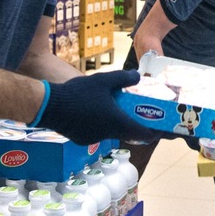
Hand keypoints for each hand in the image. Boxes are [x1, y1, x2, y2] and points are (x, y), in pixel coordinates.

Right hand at [35, 70, 167, 145]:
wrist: (49, 106)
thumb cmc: (78, 94)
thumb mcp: (103, 80)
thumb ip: (123, 78)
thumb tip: (138, 76)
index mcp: (118, 123)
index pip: (144, 134)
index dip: (157, 133)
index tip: (165, 130)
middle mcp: (108, 134)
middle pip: (129, 133)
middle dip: (138, 126)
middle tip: (144, 115)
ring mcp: (94, 138)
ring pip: (113, 133)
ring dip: (118, 124)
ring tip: (118, 109)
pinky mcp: (82, 139)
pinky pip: (98, 133)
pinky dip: (102, 125)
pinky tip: (97, 112)